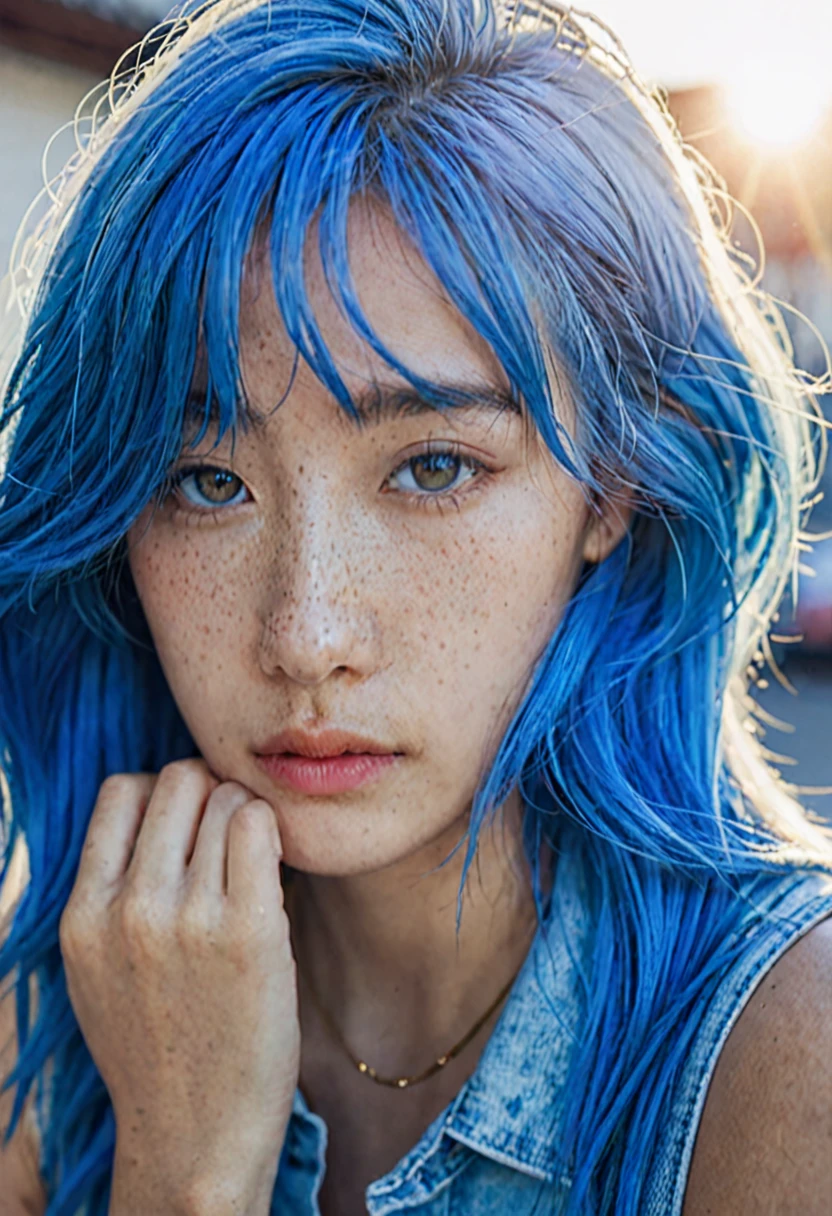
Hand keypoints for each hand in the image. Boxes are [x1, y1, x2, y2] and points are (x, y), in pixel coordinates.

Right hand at [58, 759, 299, 1214]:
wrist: (196, 1132)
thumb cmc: (156, 1043)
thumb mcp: (98, 966)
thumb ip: (112, 889)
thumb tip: (157, 807)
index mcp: (84, 913)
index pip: (122, 791)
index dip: (161, 795)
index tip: (185, 824)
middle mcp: (131, 907)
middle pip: (178, 780)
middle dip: (208, 793)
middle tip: (226, 836)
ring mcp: (191, 918)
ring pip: (226, 799)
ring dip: (244, 816)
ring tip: (249, 862)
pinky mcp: (251, 931)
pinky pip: (261, 828)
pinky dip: (271, 833)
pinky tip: (273, 867)